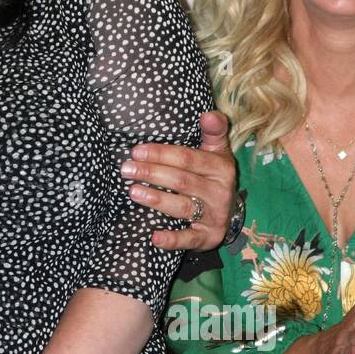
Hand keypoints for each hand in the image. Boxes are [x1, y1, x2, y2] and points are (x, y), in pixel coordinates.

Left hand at [123, 111, 236, 251]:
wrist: (229, 213)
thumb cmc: (213, 176)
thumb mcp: (217, 152)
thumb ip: (213, 132)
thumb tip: (208, 114)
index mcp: (221, 168)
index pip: (188, 158)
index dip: (162, 154)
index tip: (137, 150)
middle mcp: (219, 192)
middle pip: (182, 181)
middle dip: (152, 173)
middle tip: (126, 169)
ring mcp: (214, 216)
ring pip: (183, 207)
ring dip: (157, 200)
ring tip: (133, 192)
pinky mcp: (208, 237)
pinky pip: (189, 239)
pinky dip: (172, 239)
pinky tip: (154, 238)